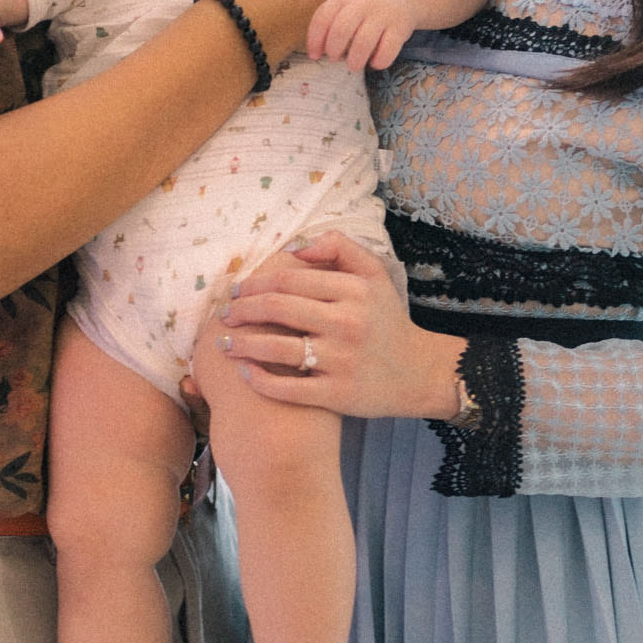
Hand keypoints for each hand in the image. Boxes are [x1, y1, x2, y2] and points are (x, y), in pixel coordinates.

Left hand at [204, 231, 464, 418]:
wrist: (419, 373)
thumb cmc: (387, 321)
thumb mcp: (375, 275)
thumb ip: (339, 248)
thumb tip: (293, 248)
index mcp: (353, 290)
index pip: (289, 280)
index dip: (254, 283)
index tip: (236, 290)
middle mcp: (347, 323)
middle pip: (277, 310)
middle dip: (241, 311)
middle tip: (223, 316)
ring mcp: (342, 361)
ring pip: (276, 349)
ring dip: (242, 345)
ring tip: (224, 344)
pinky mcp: (338, 395)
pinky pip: (288, 388)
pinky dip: (260, 380)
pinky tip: (244, 373)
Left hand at [307, 0, 419, 72]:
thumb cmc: (366, 4)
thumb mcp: (346, 2)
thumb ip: (330, 21)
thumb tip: (315, 52)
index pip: (322, 19)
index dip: (315, 41)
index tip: (315, 56)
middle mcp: (363, 3)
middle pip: (340, 31)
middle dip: (334, 50)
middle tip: (335, 59)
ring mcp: (383, 14)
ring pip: (363, 42)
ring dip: (355, 60)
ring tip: (353, 66)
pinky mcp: (400, 27)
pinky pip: (387, 50)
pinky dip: (378, 62)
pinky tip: (375, 62)